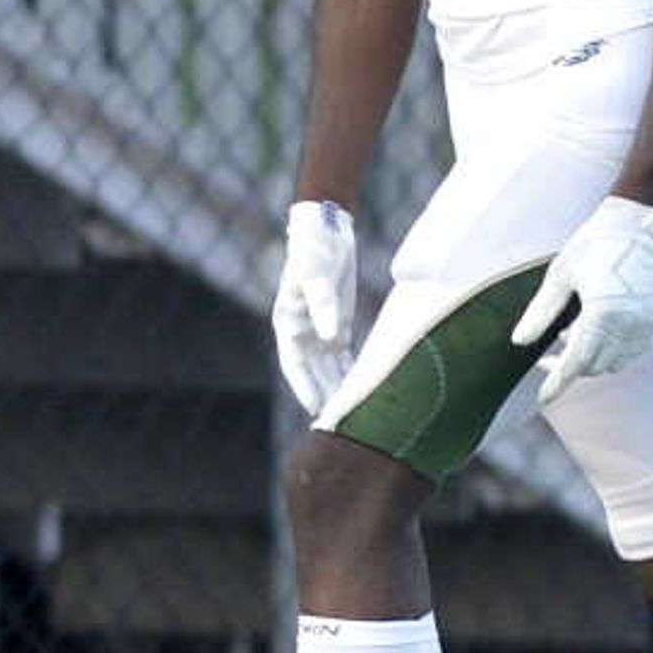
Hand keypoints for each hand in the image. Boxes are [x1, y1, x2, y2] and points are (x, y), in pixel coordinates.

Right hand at [271, 201, 358, 415]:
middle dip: (325, 394)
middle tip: (339, 422)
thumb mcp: (316, 273)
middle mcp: (302, 331)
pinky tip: (365, 386)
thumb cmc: (313, 248)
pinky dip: (352, 371)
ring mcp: (321, 329)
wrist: (326, 229)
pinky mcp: (339, 324)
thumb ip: (323, 305)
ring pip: (330, 367)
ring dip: (340, 386)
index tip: (315, 409)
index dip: (304, 386)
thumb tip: (331, 337)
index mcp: (288, 322)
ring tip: (355, 413)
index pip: (294, 364)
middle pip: (314, 372)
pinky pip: (344, 355)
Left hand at [511, 195, 652, 402]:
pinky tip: (594, 332)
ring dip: (591, 359)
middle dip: (570, 368)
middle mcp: (629, 324)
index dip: (557, 383)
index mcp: (603, 314)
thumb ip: (541, 312)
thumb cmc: (595, 242)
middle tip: (546, 357)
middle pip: (595, 365)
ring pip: (615, 362)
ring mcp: (646, 322)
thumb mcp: (560, 275)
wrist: (640, 222)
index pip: (576, 362)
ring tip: (569, 335)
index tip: (542, 398)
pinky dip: (612, 351)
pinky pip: (632, 350)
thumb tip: (519, 342)